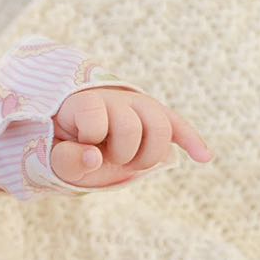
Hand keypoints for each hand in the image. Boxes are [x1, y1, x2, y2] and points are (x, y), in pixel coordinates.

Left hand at [51, 87, 212, 188]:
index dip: (90, 137)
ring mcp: (137, 104)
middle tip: (108, 157)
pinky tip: (204, 158)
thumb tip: (95, 158)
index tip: (81, 143)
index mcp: (84, 101)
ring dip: (149, 155)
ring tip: (131, 162)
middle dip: (123, 153)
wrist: (74, 133)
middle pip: (133, 126)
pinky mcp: (155, 116)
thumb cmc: (64, 148)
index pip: (95, 116)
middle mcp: (114, 97)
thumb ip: (67, 160)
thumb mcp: (54, 158)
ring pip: (161, 127)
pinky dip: (191, 141)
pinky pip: (178, 125)